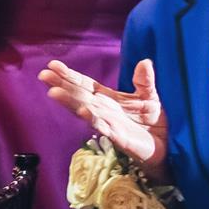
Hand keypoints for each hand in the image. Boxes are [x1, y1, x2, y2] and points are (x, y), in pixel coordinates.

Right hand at [39, 57, 168, 174]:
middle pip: (79, 96)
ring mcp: (110, 125)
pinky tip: (84, 113)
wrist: (165, 146)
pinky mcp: (121, 139)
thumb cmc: (152, 121)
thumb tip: (145, 61)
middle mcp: (104, 112)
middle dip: (62, 85)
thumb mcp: (149, 96)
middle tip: (43, 75)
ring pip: (86, 112)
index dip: (69, 75)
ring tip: (54, 92)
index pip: (84, 85)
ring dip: (70, 102)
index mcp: (108, 99)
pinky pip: (106, 129)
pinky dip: (94, 121)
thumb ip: (144, 80)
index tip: (52, 65)